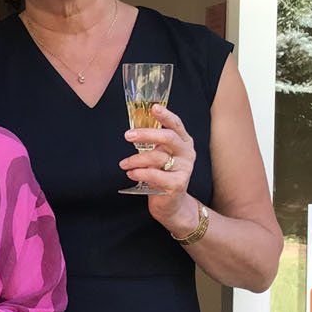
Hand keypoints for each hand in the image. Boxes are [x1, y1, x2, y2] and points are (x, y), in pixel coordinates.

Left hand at [121, 103, 199, 229]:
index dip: (165, 115)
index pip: (176, 124)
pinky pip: (155, 174)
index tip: (153, 107)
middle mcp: (187, 153)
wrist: (170, 204)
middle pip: (168, 137)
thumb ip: (153, 142)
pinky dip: (140, 173)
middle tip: (127, 135)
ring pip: (158, 157)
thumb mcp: (159, 155)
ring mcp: (185, 169)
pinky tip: (131, 173)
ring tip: (124, 164)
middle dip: (146, 134)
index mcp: (184, 141)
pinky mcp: (178, 184)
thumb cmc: (162, 175)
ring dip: (136, 159)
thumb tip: (134, 129)